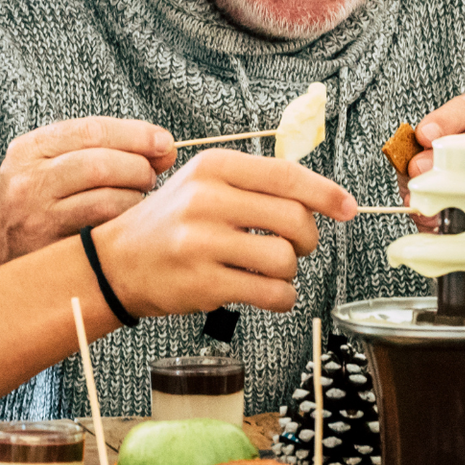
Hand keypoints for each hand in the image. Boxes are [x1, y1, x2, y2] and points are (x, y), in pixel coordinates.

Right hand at [0, 117, 175, 273]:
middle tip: (150, 175)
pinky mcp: (49, 249)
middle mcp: (29, 180)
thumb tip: (164, 147)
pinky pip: (101, 231)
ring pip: (106, 200)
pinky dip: (123, 222)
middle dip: (138, 168)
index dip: (135, 134)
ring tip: (138, 197)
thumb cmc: (35, 197)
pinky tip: (126, 221)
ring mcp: (37, 217)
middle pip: (101, 164)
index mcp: (30, 148)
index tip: (164, 141)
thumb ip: (102, 148)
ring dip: (135, 197)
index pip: (92, 130)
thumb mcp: (53, 161)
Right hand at [96, 149, 355, 316]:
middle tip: (299, 247)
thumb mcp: (205, 183)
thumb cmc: (172, 222)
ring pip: (284, 260)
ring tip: (271, 272)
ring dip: (290, 272)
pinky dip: (282, 298)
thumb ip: (256, 184)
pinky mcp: (203, 283)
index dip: (326, 193)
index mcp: (214, 166)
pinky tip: (270, 294)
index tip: (348, 208)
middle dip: (308, 239)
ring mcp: (202, 242)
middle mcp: (207, 199)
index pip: (286, 175)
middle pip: (294, 219)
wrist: (116, 262)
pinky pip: (270, 294)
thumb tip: (322, 197)